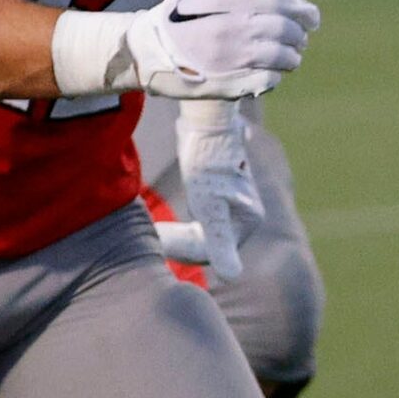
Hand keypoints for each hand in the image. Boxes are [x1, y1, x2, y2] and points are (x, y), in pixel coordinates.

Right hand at [109, 0, 320, 99]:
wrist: (144, 51)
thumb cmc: (182, 16)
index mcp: (229, 2)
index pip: (279, 2)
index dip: (303, 10)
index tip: (313, 18)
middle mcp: (233, 28)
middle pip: (286, 31)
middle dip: (299, 36)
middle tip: (300, 39)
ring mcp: (232, 58)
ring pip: (282, 58)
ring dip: (291, 58)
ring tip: (288, 57)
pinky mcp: (229, 84)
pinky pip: (269, 80)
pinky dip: (274, 76)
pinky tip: (267, 72)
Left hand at [166, 97, 262, 283]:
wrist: (207, 120)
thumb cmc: (208, 163)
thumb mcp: (210, 207)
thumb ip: (219, 244)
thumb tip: (233, 278)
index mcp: (248, 221)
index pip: (211, 252)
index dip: (180, 251)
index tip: (153, 240)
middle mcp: (245, 213)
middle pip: (207, 242)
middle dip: (177, 243)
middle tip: (150, 235)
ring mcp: (232, 201)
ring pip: (201, 230)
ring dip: (177, 235)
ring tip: (152, 230)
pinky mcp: (218, 189)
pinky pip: (198, 216)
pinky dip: (179, 222)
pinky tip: (161, 219)